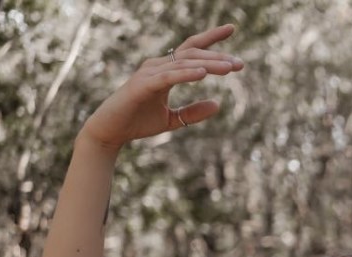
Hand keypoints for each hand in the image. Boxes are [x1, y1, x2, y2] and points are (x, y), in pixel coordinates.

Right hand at [80, 25, 243, 149]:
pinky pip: (168, 77)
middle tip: (240, 64)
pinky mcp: (142, 85)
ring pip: (183, 63)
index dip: (211, 38)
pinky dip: (186, 74)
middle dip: (217, 57)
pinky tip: (203, 74)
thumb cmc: (138, 122)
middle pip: (192, 54)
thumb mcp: (173, 119)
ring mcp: (148, 73)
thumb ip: (193, 112)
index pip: (191, 49)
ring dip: (208, 65)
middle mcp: (157, 66)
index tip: (232, 29)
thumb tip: (218, 105)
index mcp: (165, 70)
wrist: (111, 132)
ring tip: (229, 68)